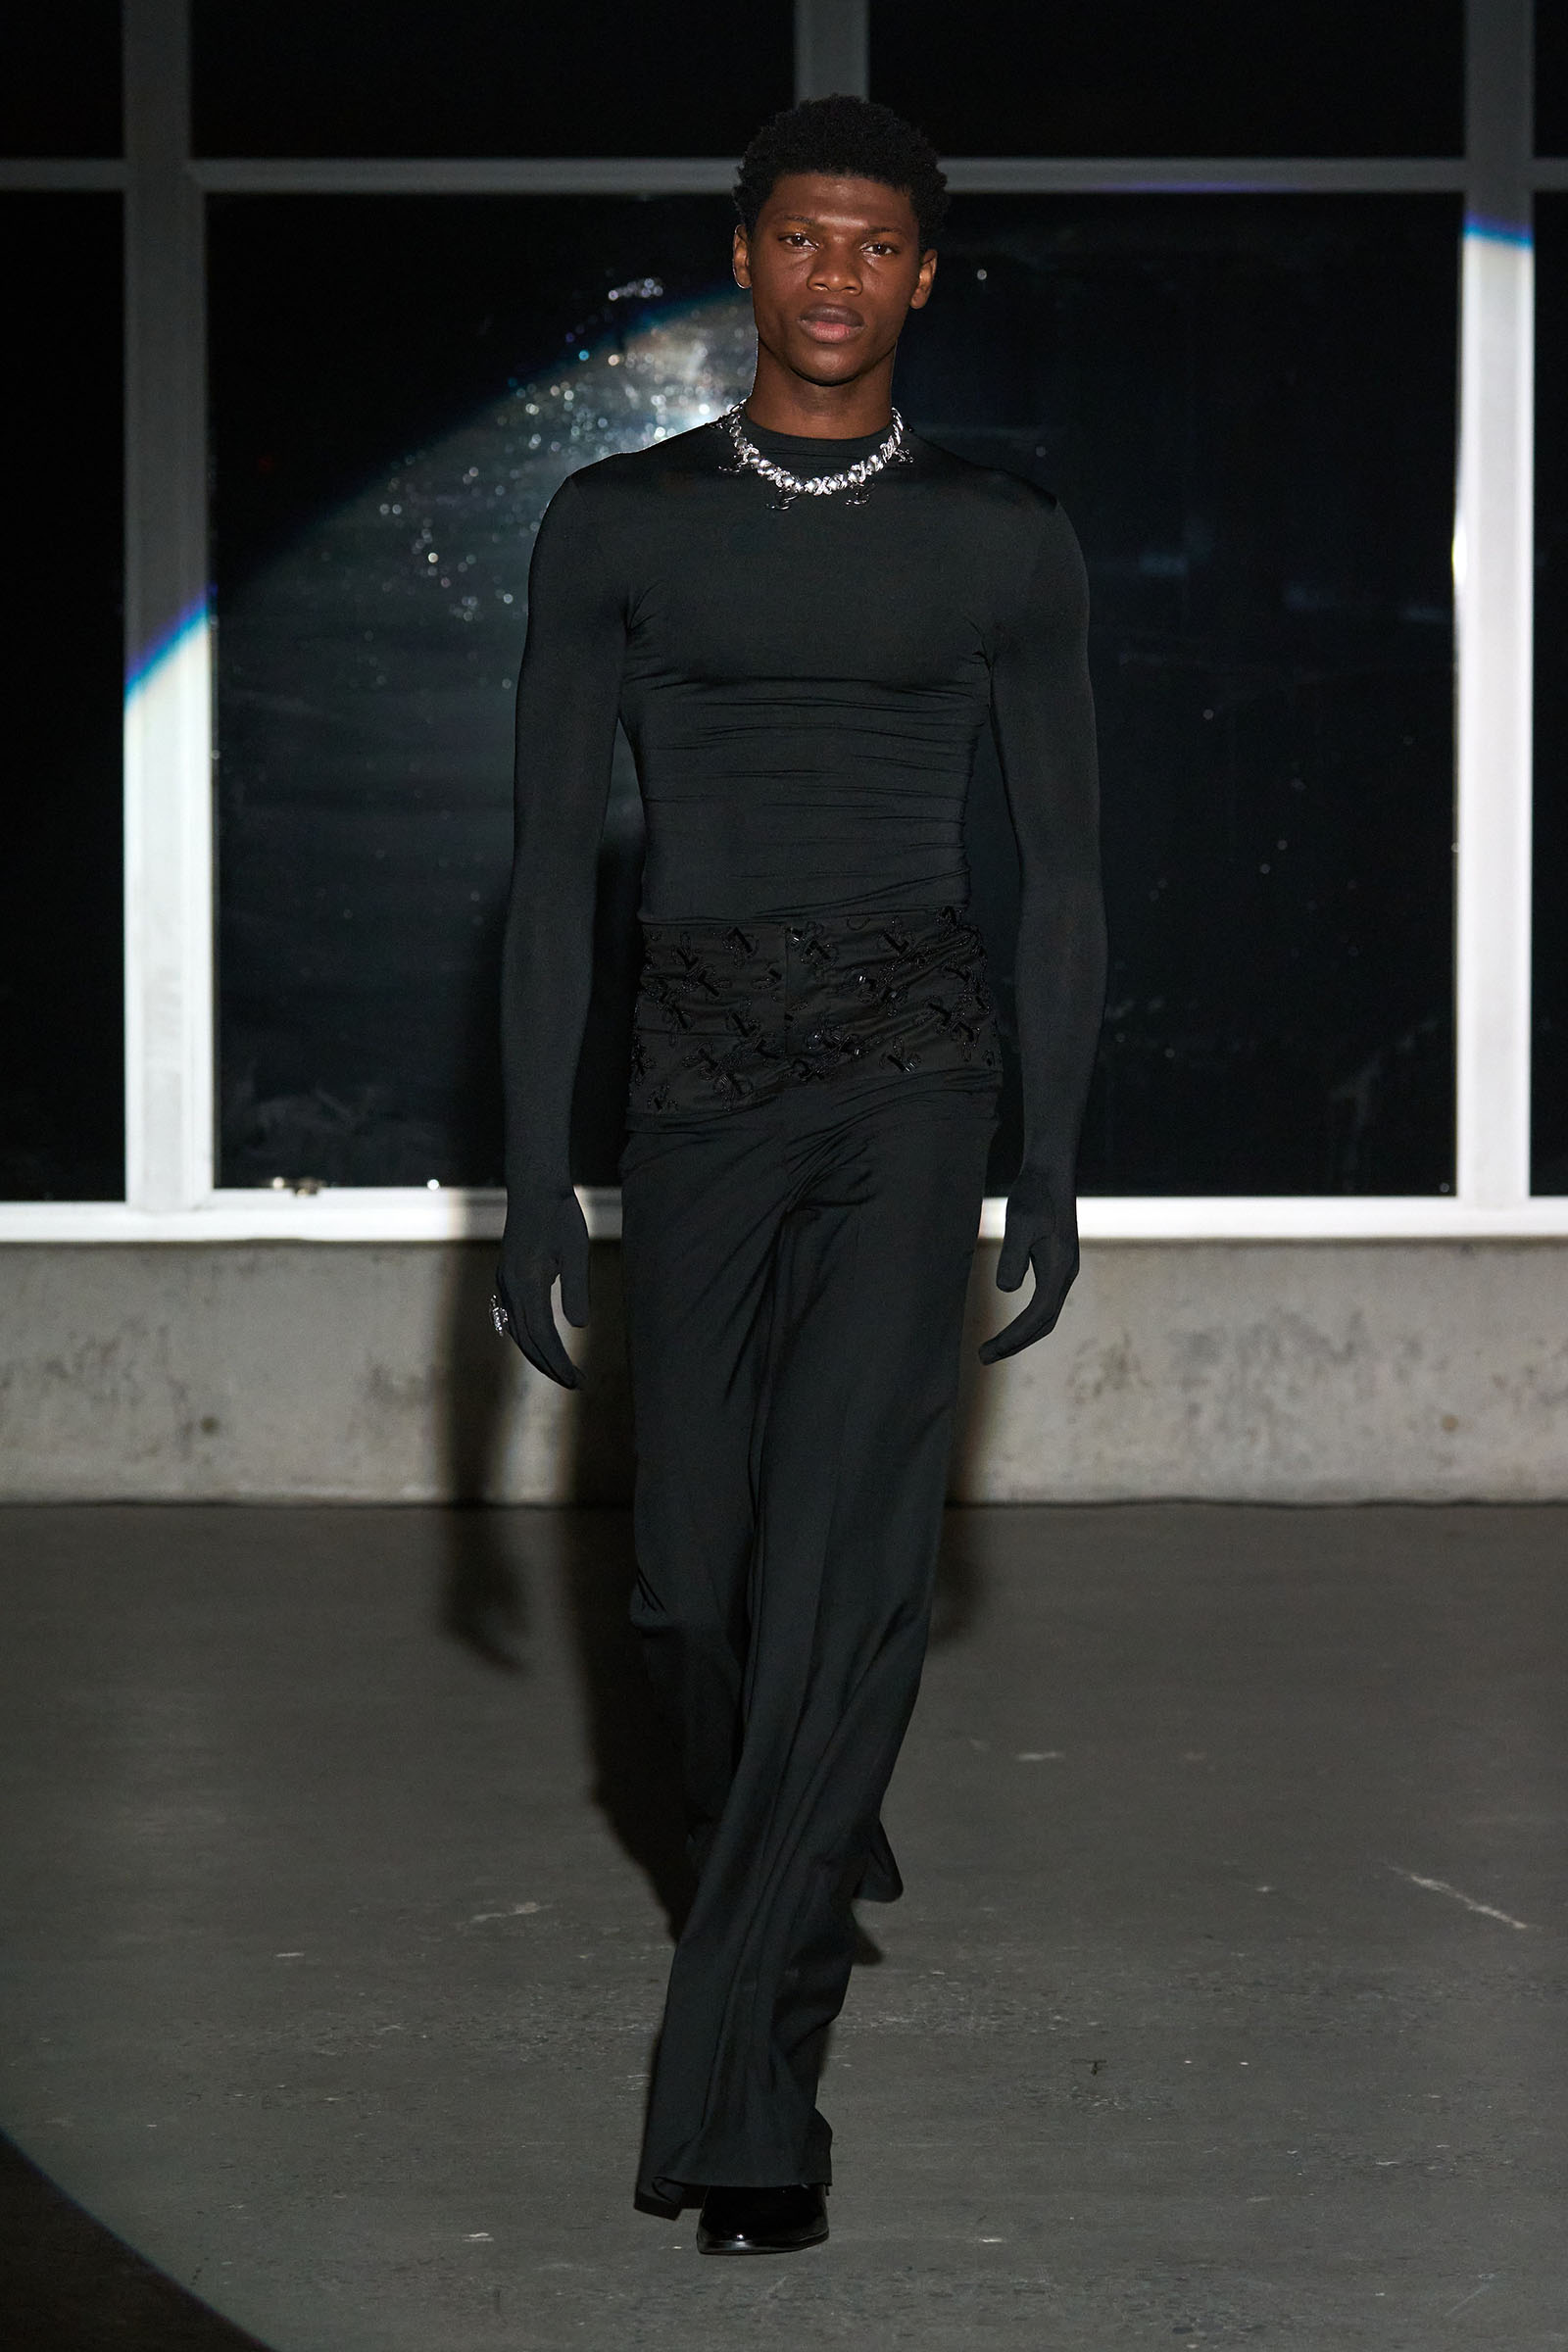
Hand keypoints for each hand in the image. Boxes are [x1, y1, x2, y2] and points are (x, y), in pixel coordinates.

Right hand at [494, 1190, 590, 1387]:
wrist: (534, 1188)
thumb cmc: (561, 1216)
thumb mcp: (577, 1250)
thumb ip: (576, 1288)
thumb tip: (578, 1326)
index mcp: (528, 1282)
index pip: (542, 1335)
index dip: (558, 1361)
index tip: (575, 1379)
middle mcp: (511, 1287)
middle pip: (527, 1339)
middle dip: (549, 1365)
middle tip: (574, 1383)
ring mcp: (505, 1282)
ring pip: (517, 1331)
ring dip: (538, 1354)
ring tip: (561, 1372)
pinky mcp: (507, 1277)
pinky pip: (514, 1317)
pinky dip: (528, 1337)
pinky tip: (541, 1346)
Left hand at [978, 1167, 1079, 1364]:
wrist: (1050, 1172)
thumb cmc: (1033, 1195)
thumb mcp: (1018, 1223)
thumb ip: (1013, 1256)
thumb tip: (1007, 1290)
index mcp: (1059, 1269)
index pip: (1038, 1315)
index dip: (1014, 1337)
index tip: (989, 1350)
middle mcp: (1065, 1274)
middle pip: (1044, 1322)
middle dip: (1016, 1343)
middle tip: (985, 1357)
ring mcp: (1063, 1269)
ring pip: (1046, 1314)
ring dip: (1022, 1334)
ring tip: (994, 1348)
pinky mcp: (1056, 1263)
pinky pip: (1044, 1302)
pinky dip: (1027, 1320)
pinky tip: (1010, 1322)